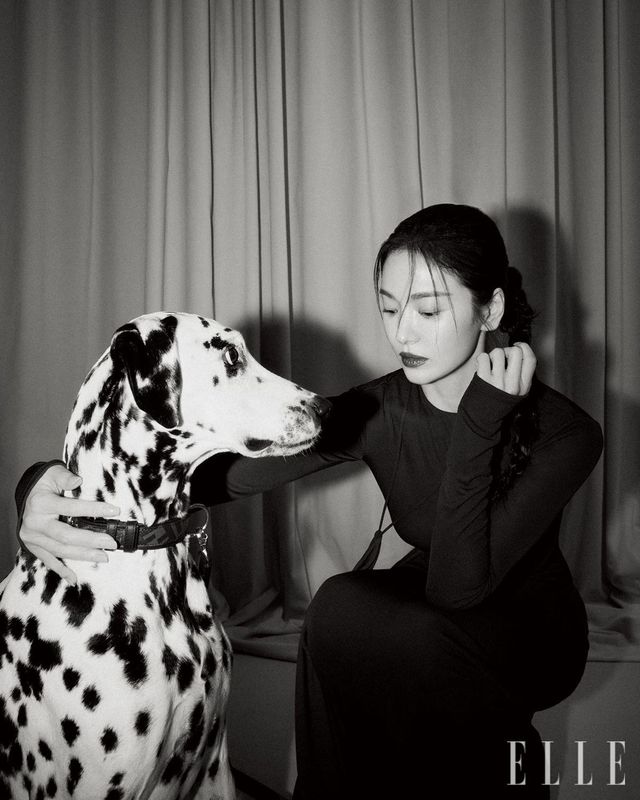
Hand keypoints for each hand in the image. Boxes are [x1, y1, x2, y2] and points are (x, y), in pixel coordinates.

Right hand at [19, 464, 119, 583]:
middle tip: (112, 542)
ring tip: (104, 556)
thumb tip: (77, 481)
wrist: (25, 494)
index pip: (71, 508)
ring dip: (83, 555)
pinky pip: (48, 561)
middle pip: (66, 535)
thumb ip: (65, 477)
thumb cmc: (44, 483)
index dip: (94, 510)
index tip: (114, 511)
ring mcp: (33, 537)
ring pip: (59, 550)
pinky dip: (61, 570)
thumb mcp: (53, 473)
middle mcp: (35, 523)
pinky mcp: (33, 546)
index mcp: (41, 503)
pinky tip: (74, 578)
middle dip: (91, 541)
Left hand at [476, 342, 536, 396]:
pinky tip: (482, 368)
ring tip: (490, 365)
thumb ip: (521, 374)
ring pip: (498, 352)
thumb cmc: (498, 402)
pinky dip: (481, 360)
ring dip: (492, 355)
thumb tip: (519, 351)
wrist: (481, 419)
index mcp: (524, 386)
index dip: (524, 347)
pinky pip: (483, 357)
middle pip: (515, 352)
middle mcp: (512, 384)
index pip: (530, 359)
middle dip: (507, 350)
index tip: (517, 347)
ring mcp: (498, 382)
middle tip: (502, 358)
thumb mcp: (518, 391)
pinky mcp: (483, 380)